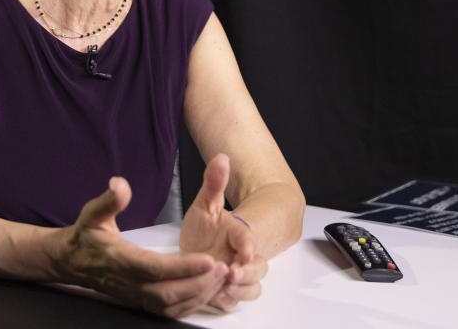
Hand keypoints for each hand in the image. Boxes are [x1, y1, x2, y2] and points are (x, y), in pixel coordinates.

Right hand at [55, 176, 228, 317]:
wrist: (71, 262)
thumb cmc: (85, 236)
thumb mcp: (92, 214)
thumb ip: (108, 201)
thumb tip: (120, 184)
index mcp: (120, 260)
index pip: (155, 268)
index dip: (183, 267)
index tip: (208, 259)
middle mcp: (129, 283)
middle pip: (168, 293)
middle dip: (199, 284)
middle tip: (224, 269)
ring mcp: (135, 296)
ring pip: (170, 305)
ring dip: (198, 295)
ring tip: (221, 277)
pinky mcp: (140, 302)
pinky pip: (168, 311)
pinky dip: (190, 304)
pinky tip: (206, 289)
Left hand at [179, 154, 268, 309]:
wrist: (198, 248)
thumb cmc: (204, 229)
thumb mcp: (204, 204)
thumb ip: (214, 183)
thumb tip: (221, 157)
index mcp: (238, 232)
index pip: (248, 237)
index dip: (248, 244)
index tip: (243, 249)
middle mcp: (242, 255)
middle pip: (258, 267)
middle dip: (248, 272)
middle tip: (232, 273)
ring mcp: (238, 274)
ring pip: (253, 286)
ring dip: (242, 288)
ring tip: (224, 287)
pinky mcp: (229, 290)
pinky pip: (238, 299)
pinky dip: (231, 299)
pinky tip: (218, 296)